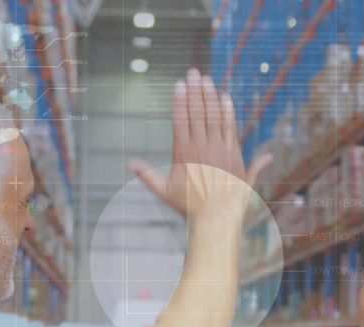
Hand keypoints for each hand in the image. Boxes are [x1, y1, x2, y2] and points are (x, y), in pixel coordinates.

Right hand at [127, 69, 269, 219]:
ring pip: (214, 116)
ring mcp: (219, 148)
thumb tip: (129, 163)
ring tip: (206, 79)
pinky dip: (228, 111)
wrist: (217, 216)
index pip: (180, 119)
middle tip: (193, 72)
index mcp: (183, 152)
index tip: (179, 84)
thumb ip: (147, 175)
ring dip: (210, 95)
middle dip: (194, 90)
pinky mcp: (234, 153)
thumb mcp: (165, 192)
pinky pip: (230, 126)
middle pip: (197, 112)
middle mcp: (201, 146)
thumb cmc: (189, 206)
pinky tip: (225, 97)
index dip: (180, 100)